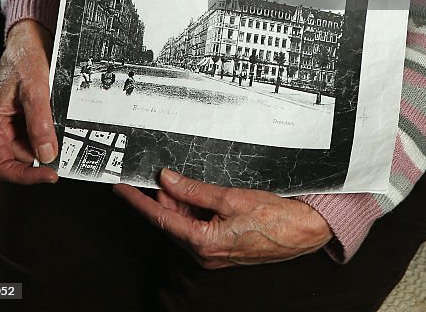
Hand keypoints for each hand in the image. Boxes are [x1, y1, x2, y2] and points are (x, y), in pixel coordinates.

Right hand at [0, 19, 58, 183]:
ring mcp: (13, 123)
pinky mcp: (26, 117)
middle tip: (67, 155)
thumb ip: (40, 123)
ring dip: (49, 146)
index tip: (50, 175)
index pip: (2, 165)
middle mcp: (0, 128)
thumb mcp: (35, 88)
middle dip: (42, 159)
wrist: (31, 36)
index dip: (25, 176)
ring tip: (66, 135)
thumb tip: (48, 154)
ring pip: (31, 148)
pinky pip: (38, 134)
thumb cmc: (25, 57)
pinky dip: (52, 134)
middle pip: (19, 160)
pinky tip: (63, 127)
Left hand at [114, 170, 332, 268]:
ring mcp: (213, 251)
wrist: (303, 232)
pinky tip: (205, 193)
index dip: (138, 201)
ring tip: (195, 182)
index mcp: (202, 243)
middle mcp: (204, 252)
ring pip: (185, 221)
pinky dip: (197, 208)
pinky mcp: (222, 246)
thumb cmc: (275, 218)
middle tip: (168, 172)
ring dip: (185, 201)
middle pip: (172, 219)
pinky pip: (200, 225)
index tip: (121, 188)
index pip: (160, 218)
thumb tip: (168, 180)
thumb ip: (195, 189)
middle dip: (167, 196)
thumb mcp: (231, 197)